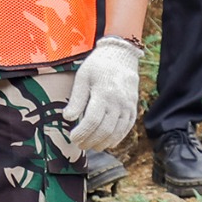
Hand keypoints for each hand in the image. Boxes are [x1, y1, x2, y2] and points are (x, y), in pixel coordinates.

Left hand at [63, 35, 142, 153]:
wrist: (121, 56)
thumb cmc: (98, 66)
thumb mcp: (83, 77)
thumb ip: (77, 99)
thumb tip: (68, 117)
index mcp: (104, 93)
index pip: (92, 120)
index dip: (82, 133)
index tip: (73, 137)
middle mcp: (118, 102)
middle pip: (104, 130)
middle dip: (90, 141)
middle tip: (80, 145)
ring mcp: (128, 106)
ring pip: (116, 132)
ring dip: (103, 143)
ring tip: (92, 146)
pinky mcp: (133, 107)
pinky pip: (127, 127)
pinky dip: (117, 138)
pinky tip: (107, 143)